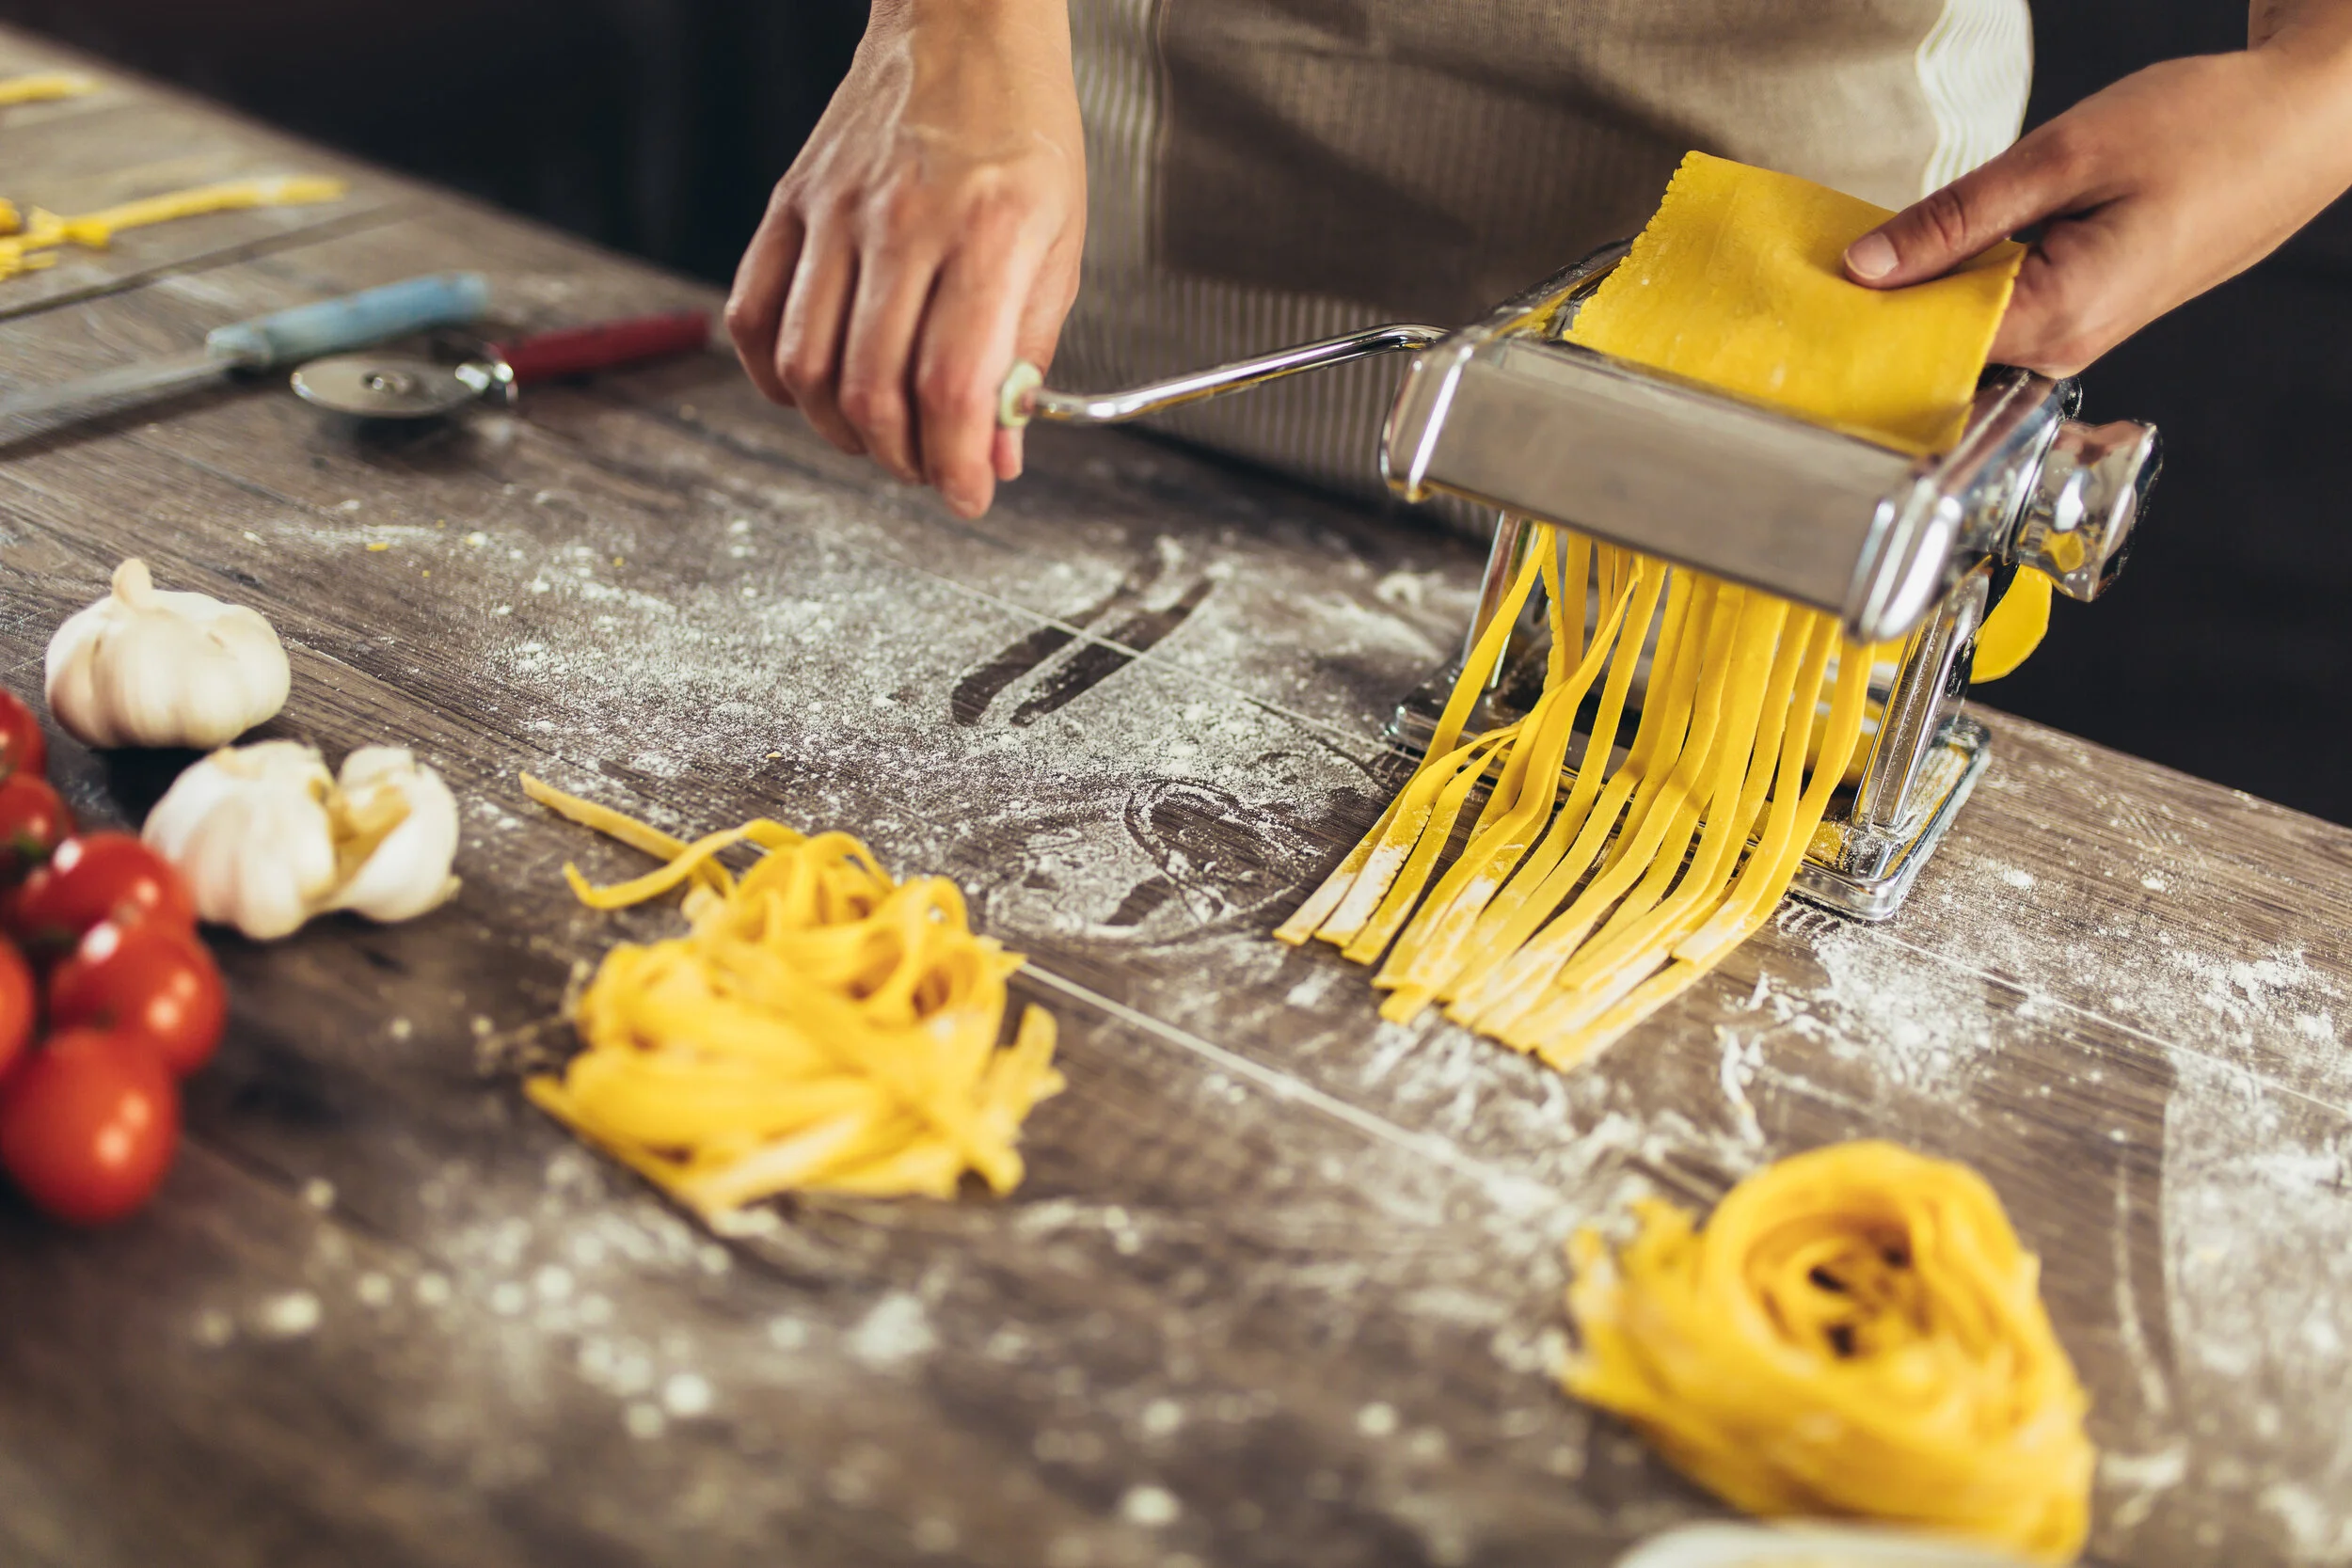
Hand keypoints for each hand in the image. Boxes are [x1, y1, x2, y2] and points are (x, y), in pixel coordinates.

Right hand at [726, 0, 1084, 517]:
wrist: (964, 24)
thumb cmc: (1022, 131)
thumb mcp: (1059, 243)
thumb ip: (1027, 354)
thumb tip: (999, 454)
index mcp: (991, 231)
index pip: (953, 384)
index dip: (957, 462)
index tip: (970, 495)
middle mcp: (904, 220)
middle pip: (875, 389)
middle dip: (905, 459)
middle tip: (932, 468)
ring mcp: (835, 210)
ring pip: (808, 366)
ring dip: (843, 431)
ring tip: (882, 436)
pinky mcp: (790, 203)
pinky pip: (753, 315)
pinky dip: (775, 378)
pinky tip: (816, 391)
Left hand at [1842, 32, 2351, 375]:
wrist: (2305, 119)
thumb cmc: (2210, 129)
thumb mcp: (2064, 156)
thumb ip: (1957, 217)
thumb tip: (1866, 266)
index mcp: (2064, 316)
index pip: (1928, 351)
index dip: (1857, 331)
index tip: (1792, 313)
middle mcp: (2069, 345)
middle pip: (1943, 348)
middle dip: (1878, 317)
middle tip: (1805, 280)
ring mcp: (2081, 333)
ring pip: (1970, 328)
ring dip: (1918, 296)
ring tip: (1854, 262)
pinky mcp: (2087, 308)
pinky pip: (2003, 308)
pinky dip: (1961, 282)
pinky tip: (1924, 253)